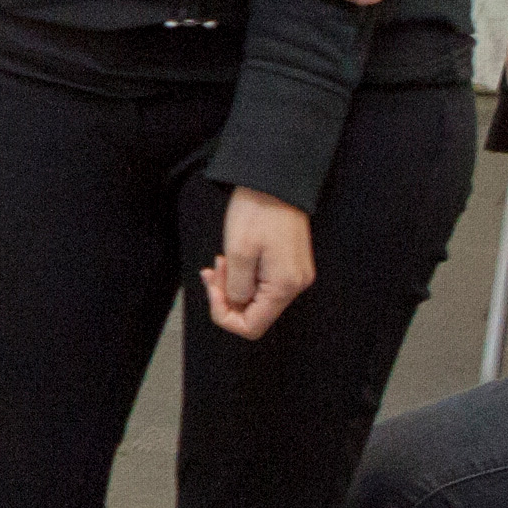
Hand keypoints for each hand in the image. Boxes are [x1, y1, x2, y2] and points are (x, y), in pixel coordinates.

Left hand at [202, 185, 313, 340]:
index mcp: (284, 286)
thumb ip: (235, 288)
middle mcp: (295, 285)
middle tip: (212, 270)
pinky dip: (244, 275)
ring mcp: (294, 274)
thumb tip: (236, 304)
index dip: (225, 315)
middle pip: (254, 312)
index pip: (252, 327)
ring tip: (221, 260)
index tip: (212, 290)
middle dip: (226, 296)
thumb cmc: (257, 212)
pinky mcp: (289, 264)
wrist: (276, 181)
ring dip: (233, 284)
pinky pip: (263, 282)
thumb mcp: (237, 253)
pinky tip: (233, 257)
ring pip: (256, 297)